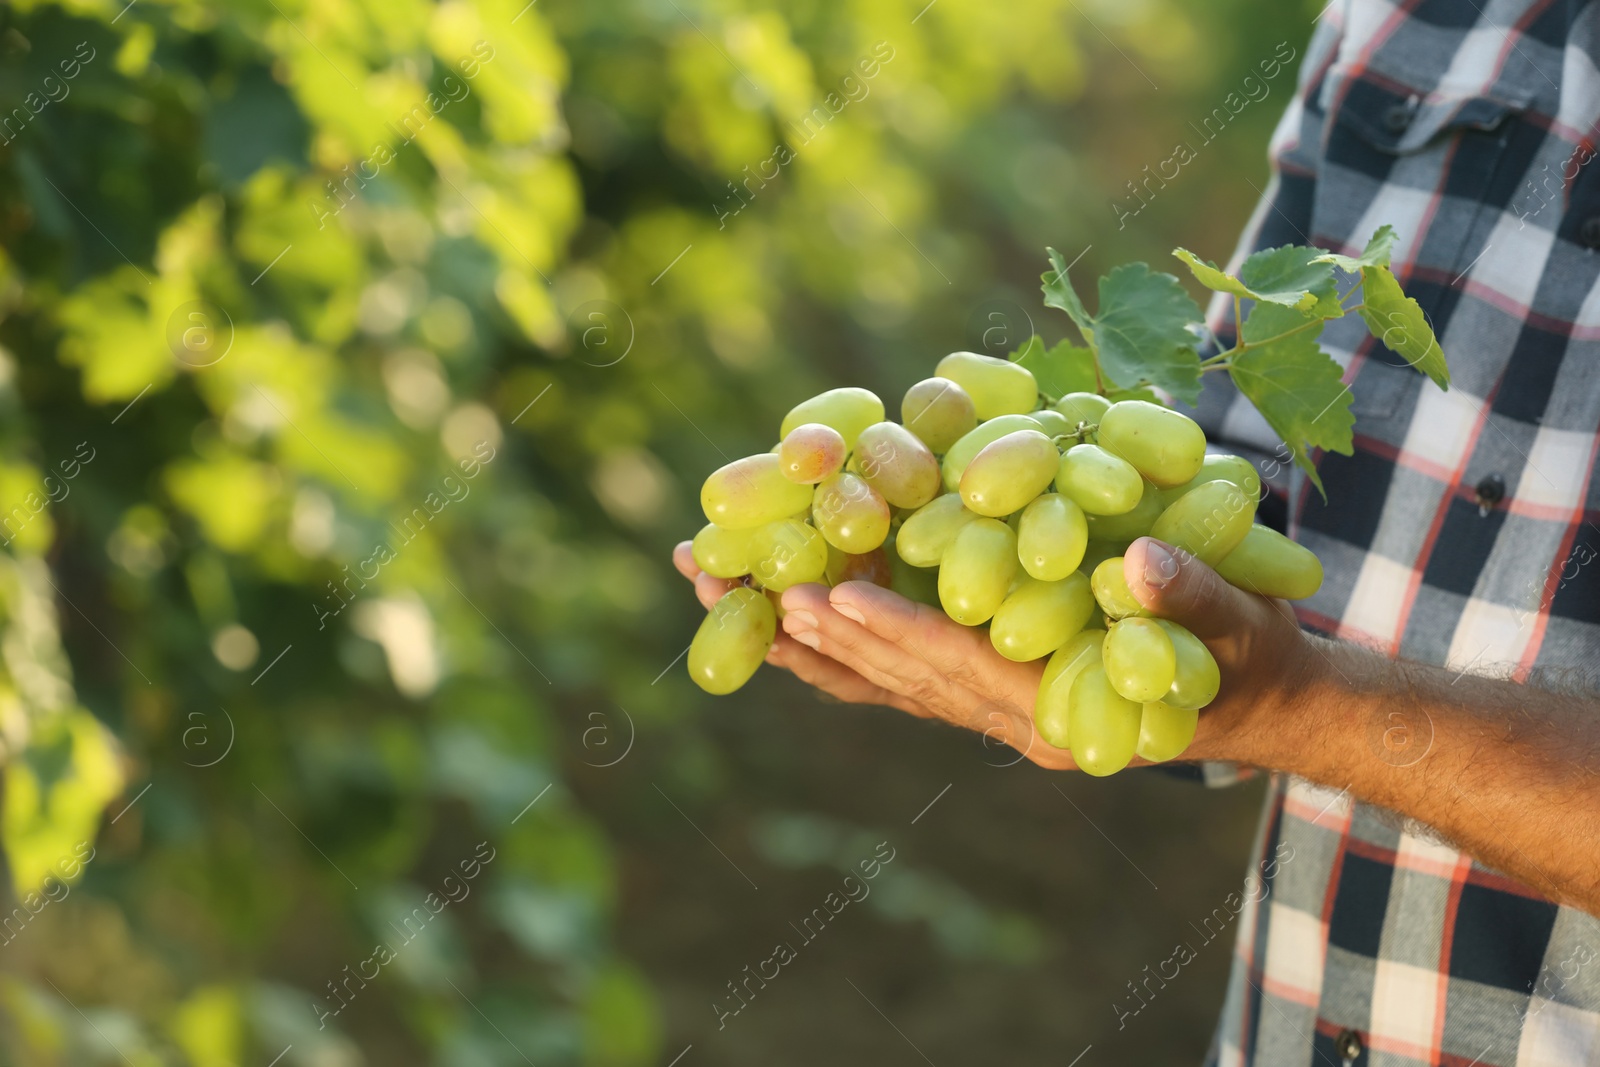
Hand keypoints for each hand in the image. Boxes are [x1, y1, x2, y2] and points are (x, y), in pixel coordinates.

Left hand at [672, 536, 1323, 770]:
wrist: (1269, 705)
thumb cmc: (1257, 658)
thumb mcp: (1240, 625)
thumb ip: (1192, 596)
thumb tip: (1144, 561)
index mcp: (1068, 716)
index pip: (967, 673)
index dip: (902, 635)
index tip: (833, 599)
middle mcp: (1020, 729)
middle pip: (911, 686)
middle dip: (835, 639)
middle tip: (757, 594)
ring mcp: (1006, 721)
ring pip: (899, 691)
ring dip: (827, 650)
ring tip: (752, 607)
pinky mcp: (1000, 701)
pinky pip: (914, 685)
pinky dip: (858, 657)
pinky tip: (808, 627)